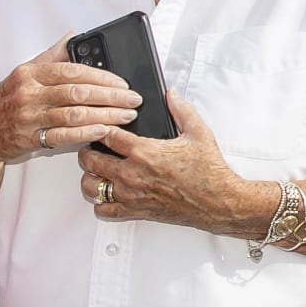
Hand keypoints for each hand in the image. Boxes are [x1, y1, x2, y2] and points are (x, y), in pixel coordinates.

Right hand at [0, 38, 140, 165]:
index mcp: (31, 73)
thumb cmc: (6, 99)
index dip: (102, 77)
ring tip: (127, 116)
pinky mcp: (30, 138)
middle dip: (111, 97)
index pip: (73, 71)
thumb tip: (74, 36)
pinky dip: (87, 133)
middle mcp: (29, 94)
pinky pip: (63, 136)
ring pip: (75, 115)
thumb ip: (51, 55)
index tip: (123, 83)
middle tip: (133, 100)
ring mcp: (29, 117)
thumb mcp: (24, 72)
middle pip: (78, 93)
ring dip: (106, 115)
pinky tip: (105, 131)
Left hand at [79, 93, 257, 232]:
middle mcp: (132, 173)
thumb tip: (171, 95)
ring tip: (97, 170)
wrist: (217, 201)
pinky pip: (102, 209)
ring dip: (90, 176)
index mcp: (145, 151)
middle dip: (88, 151)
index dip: (101, 127)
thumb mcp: (199, 133)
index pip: (107, 135)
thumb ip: (182, 110)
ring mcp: (130, 194)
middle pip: (91, 160)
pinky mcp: (134, 211)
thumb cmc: (209, 171)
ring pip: (90, 186)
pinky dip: (100, 202)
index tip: (103, 126)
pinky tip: (108, 194)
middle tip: (93, 147)